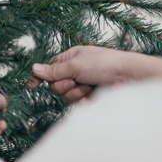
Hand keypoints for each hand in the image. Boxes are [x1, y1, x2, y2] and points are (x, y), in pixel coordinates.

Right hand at [28, 46, 161, 102]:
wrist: (129, 78)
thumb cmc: (105, 64)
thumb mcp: (76, 64)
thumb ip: (54, 70)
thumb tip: (34, 69)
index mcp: (71, 57)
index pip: (49, 68)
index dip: (40, 77)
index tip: (31, 86)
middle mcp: (75, 70)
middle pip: (55, 84)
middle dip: (65, 85)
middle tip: (77, 80)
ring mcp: (82, 84)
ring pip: (65, 95)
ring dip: (75, 92)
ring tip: (89, 86)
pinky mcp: (89, 97)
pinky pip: (76, 103)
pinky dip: (83, 100)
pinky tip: (93, 95)